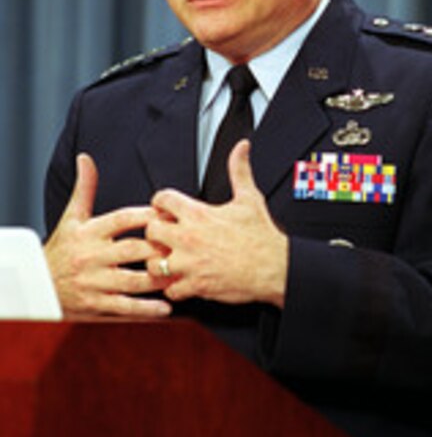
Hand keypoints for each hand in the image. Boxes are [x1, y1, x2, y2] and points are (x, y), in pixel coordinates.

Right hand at [44, 153, 171, 317]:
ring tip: (180, 275)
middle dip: (157, 248)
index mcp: (89, 233)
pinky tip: (166, 307)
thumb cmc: (62, 247)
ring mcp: (94, 282)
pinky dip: (146, 309)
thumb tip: (86, 159)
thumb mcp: (72, 217)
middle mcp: (92, 257)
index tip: (167, 212)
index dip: (145, 215)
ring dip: (157, 278)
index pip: (121, 220)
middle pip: (131, 250)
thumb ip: (86, 188)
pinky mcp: (96, 305)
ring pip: (131, 280)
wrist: (38, 285)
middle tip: (183, 245)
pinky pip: (124, 307)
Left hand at [146, 140, 288, 307]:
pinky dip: (175, 287)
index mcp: (198, 214)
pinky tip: (184, 281)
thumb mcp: (249, 198)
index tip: (167, 210)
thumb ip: (239, 170)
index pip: (161, 199)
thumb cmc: (261, 235)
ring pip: (153, 264)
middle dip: (157, 233)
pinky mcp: (195, 285)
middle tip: (167, 237)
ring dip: (161, 263)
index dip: (162, 203)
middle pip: (150, 231)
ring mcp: (190, 264)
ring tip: (172, 261)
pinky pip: (170, 289)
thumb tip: (241, 147)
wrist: (275, 268)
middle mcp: (188, 237)